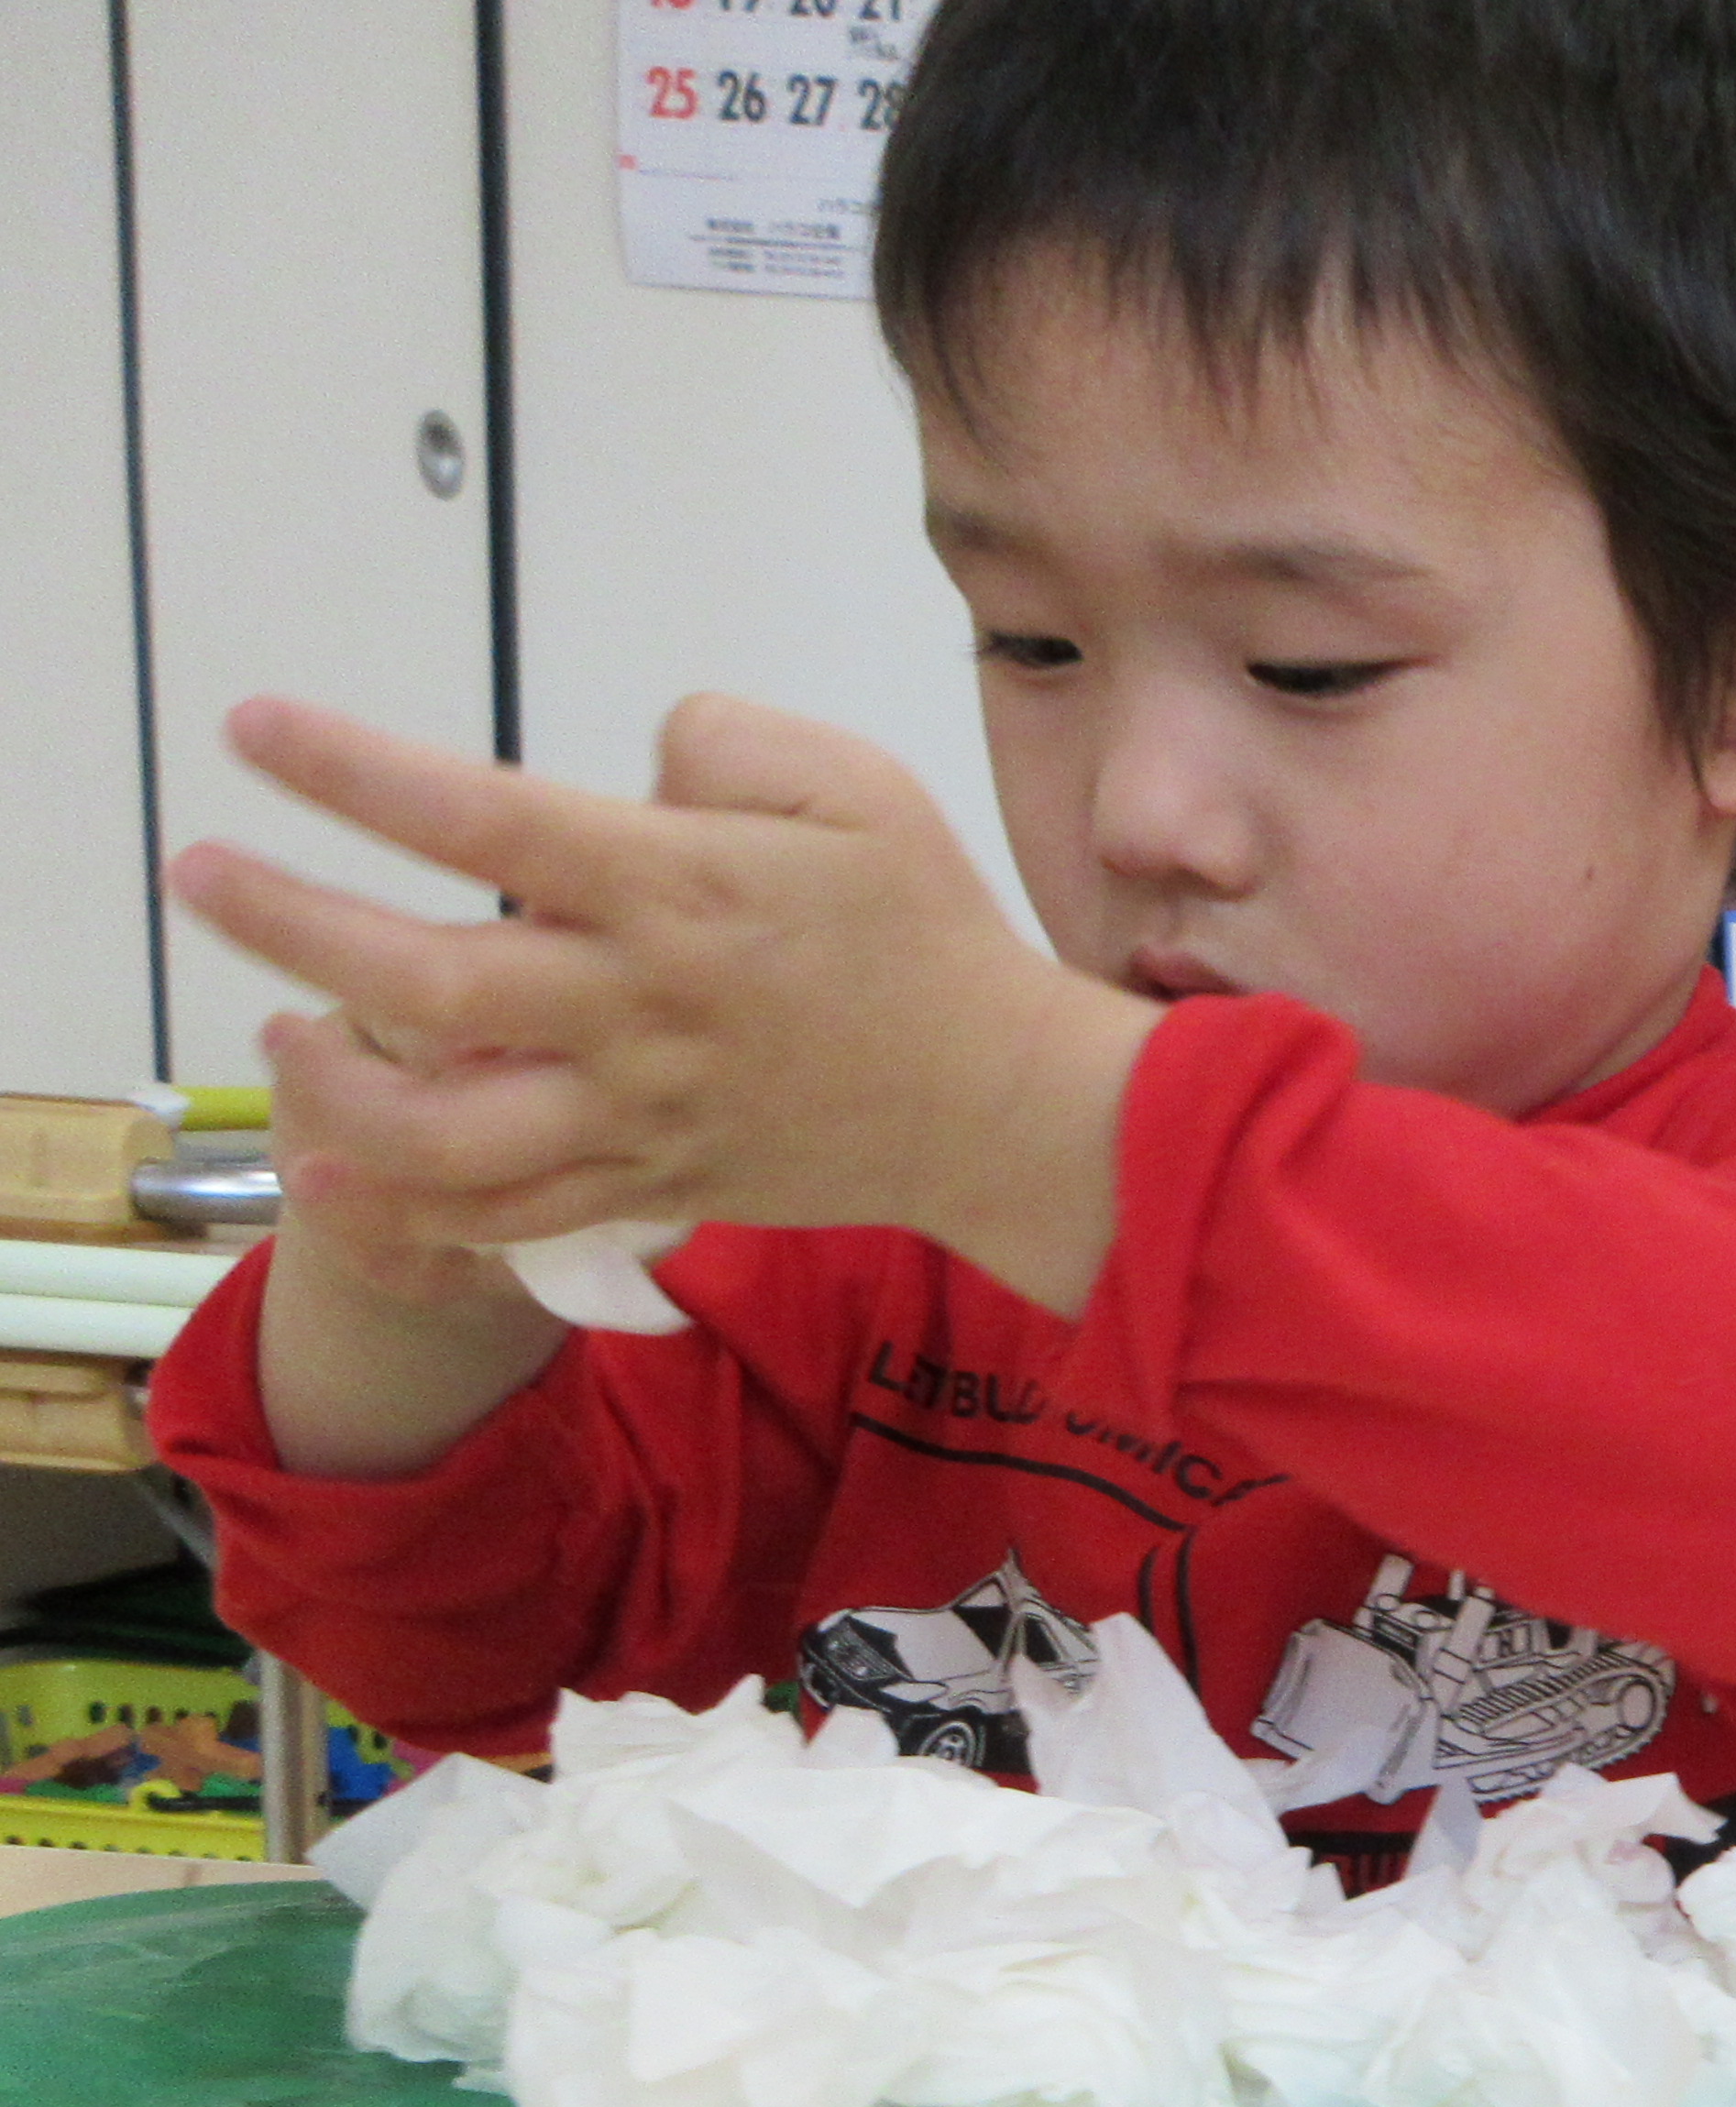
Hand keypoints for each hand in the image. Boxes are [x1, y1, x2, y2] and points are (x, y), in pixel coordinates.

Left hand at [165, 695, 1153, 1313]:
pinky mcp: (650, 1185)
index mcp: (677, 890)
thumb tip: (618, 771)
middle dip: (284, 921)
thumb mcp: (856, 779)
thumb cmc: (928, 932)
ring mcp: (639, 1113)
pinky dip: (398, 1208)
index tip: (255, 729)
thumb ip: (720, 740)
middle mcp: (638, 1008)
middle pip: (418, 978)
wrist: (1005, 1106)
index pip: (478, 818)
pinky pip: (499, 1220)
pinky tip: (329, 1166)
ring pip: (440, 1130)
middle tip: (201, 874)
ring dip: (329, 1086)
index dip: (347, 768)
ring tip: (279, 1034)